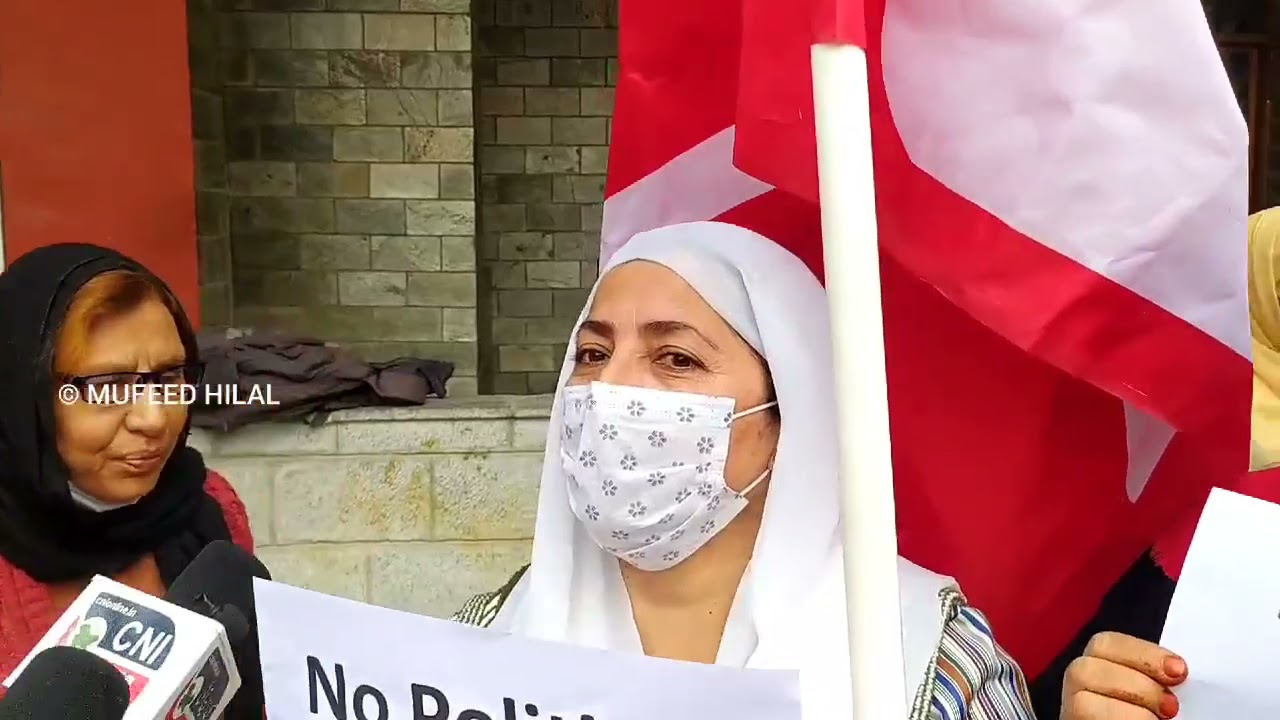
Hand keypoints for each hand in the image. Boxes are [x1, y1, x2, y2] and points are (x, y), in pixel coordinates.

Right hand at [1060, 631, 1186, 718]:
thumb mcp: (1160, 699)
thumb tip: (1178, 674)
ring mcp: (1073, 714)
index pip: (1105, 644)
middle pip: (1083, 668)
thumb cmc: (1158, 717)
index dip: (1142, 653)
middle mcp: (1078, 689)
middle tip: (1171, 707)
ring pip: (1080, 701)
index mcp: (1101, 669)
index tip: (1180, 672)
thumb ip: (1162, 684)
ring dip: (1126, 712)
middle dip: (1135, 685)